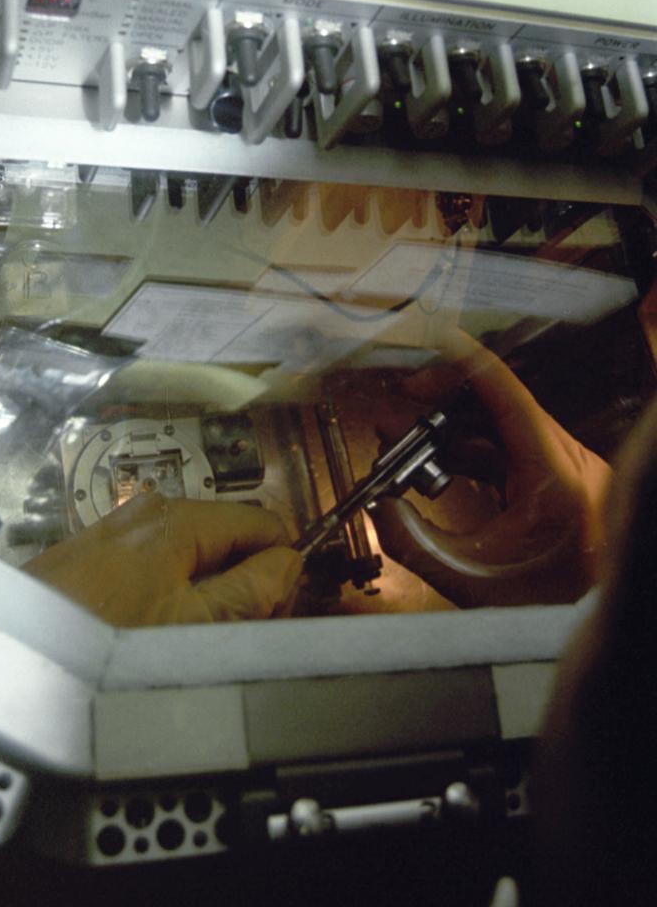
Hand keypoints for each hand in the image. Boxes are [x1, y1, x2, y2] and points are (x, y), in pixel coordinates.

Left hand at [24, 494, 302, 625]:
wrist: (13, 654)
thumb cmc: (106, 639)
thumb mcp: (194, 626)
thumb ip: (252, 591)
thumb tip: (291, 561)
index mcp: (181, 517)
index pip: (266, 523)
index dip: (281, 568)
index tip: (275, 614)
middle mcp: (151, 510)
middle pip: (230, 536)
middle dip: (245, 581)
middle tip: (232, 636)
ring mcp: (121, 529)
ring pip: (195, 554)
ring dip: (209, 592)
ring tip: (191, 641)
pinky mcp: (97, 553)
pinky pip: (159, 565)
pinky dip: (172, 593)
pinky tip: (154, 633)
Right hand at [369, 331, 610, 606]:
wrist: (587, 625)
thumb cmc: (542, 611)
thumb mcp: (465, 578)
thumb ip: (410, 541)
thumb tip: (375, 506)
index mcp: (554, 478)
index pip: (508, 395)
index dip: (467, 362)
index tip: (436, 339)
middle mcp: (571, 464)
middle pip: (501, 408)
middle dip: (442, 405)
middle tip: (397, 412)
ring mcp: (574, 472)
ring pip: (507, 429)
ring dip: (454, 431)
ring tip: (406, 441)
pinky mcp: (569, 484)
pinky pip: (517, 451)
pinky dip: (476, 453)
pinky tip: (440, 466)